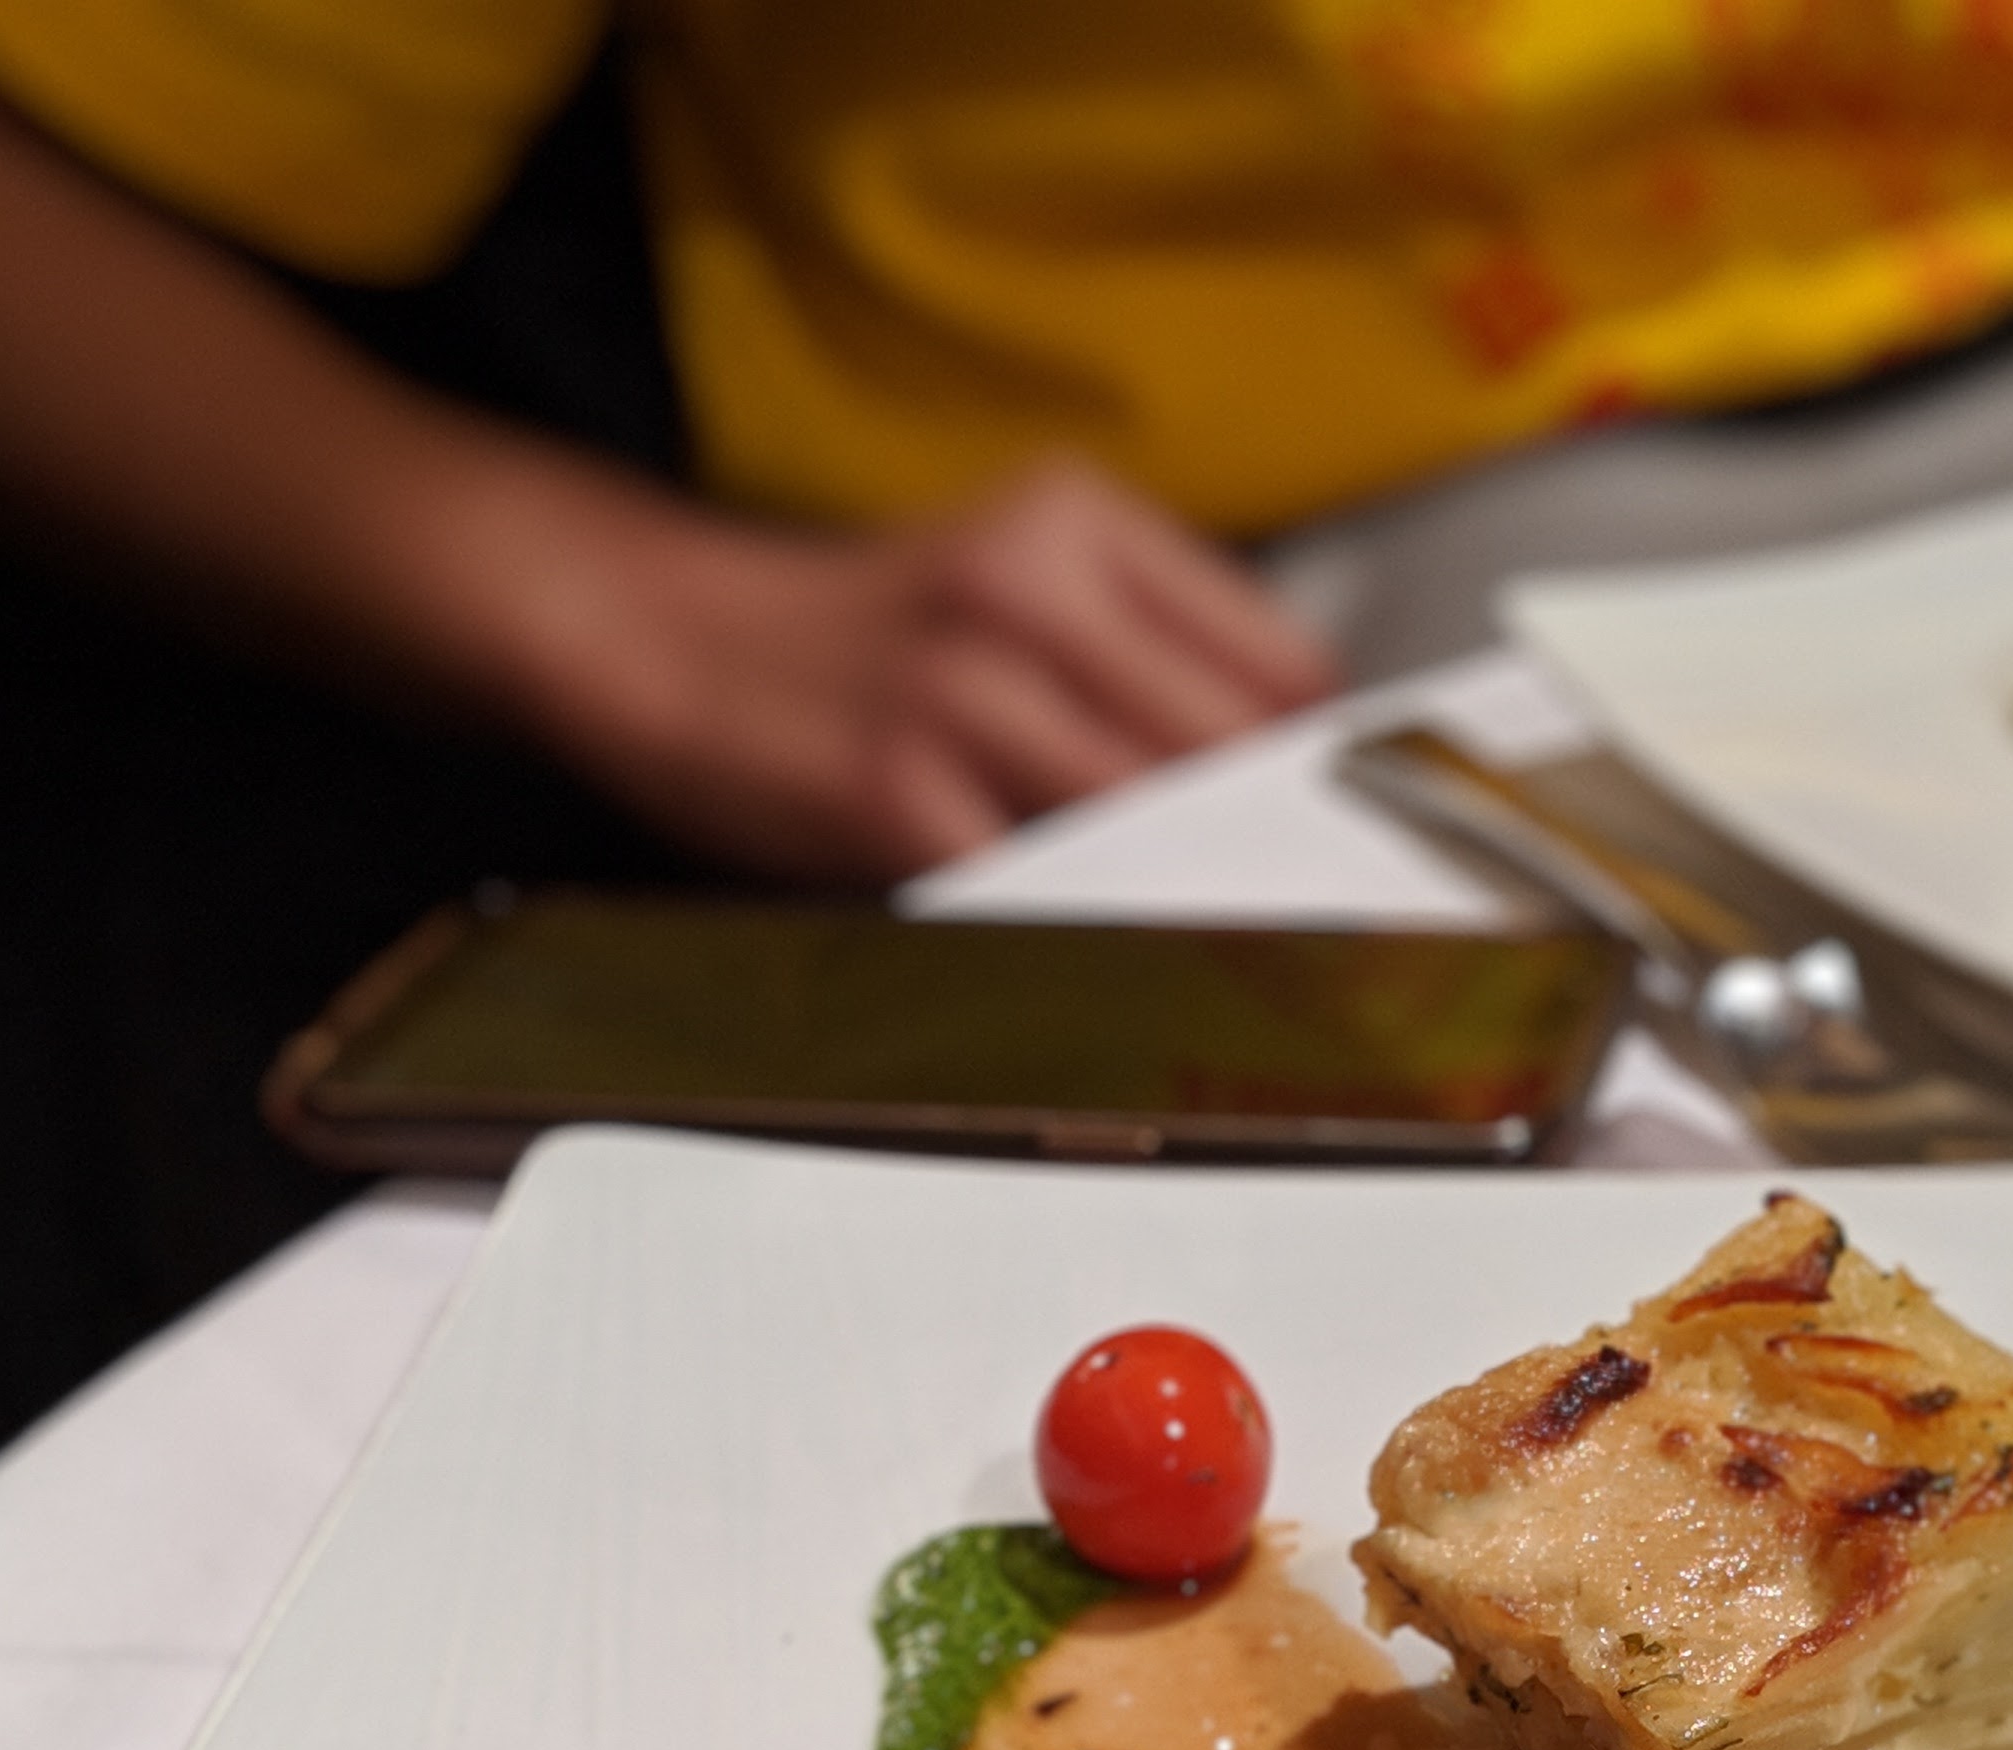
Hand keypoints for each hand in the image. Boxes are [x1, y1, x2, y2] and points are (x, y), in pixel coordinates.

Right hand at [496, 456, 1339, 880]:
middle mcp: (1025, 586)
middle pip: (1227, 750)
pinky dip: (1082, 933)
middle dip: (1276, 851)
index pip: (1279, 665)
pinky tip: (1102, 963)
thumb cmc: (862, 641)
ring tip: (1229, 962)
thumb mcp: (1014, 594)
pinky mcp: (890, 786)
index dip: (1324, 776)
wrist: (664, 635)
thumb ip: (1143, 662)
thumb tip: (1285, 785)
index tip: (1347, 848)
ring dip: (1194, 901)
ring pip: (1145, 819)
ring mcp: (955, 687)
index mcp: (1078, 524)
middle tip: (1312, 931)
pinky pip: (1033, 887)